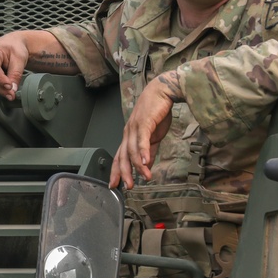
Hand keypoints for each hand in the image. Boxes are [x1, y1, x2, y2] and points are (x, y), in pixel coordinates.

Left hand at [110, 72, 182, 188]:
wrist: (162, 91)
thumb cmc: (157, 111)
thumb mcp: (153, 136)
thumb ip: (149, 152)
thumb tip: (146, 166)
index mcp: (130, 136)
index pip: (119, 156)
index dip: (116, 171)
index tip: (114, 185)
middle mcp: (129, 132)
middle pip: (122, 156)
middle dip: (124, 173)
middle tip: (128, 186)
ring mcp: (135, 127)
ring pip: (132, 151)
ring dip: (138, 166)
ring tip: (145, 177)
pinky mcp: (145, 123)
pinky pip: (142, 140)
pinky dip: (143, 153)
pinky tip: (145, 163)